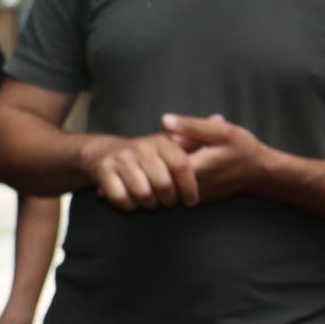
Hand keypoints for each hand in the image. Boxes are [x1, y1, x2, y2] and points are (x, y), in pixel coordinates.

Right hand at [77, 132, 200, 210]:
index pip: (181, 165)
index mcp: (160, 142)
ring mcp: (120, 159)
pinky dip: (129, 205)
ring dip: (149, 204)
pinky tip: (133, 203)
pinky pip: (121, 198)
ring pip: (143, 193)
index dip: (189, 186)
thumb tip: (220, 118)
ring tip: (152, 203)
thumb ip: (194, 138)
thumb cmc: (145, 154)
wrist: (103, 153)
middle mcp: (140, 148)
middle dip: (169, 199)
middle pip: (163, 183)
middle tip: (169, 203)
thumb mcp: (168, 143)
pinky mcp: (103, 171)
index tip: (192, 200)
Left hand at [162, 113, 272, 202]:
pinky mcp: (198, 202)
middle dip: (165, 157)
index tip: (170, 137)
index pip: (163, 162)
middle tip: (177, 143)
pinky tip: (190, 164)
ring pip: (170, 182)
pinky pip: (179, 189)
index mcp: (196, 170)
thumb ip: (191, 126)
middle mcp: (192, 189)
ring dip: (171, 168)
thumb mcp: (221, 131)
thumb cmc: (244, 149)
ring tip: (186, 154)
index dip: (161, 147)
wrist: (261, 174)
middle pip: (164, 173)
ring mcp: (195, 199)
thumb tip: (164, 120)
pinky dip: (179, 176)